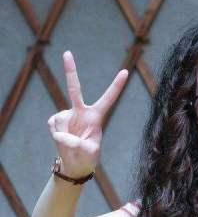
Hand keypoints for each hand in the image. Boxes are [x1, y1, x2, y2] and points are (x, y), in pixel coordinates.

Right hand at [47, 51, 127, 177]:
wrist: (75, 164)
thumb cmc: (88, 158)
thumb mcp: (88, 153)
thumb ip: (76, 144)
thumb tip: (60, 134)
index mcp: (96, 116)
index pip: (108, 98)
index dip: (116, 86)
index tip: (125, 71)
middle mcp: (81, 112)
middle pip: (74, 89)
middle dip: (70, 71)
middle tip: (67, 52)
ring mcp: (67, 115)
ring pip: (60, 121)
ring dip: (64, 136)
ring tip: (72, 144)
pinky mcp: (56, 121)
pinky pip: (53, 126)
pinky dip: (56, 136)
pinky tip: (62, 141)